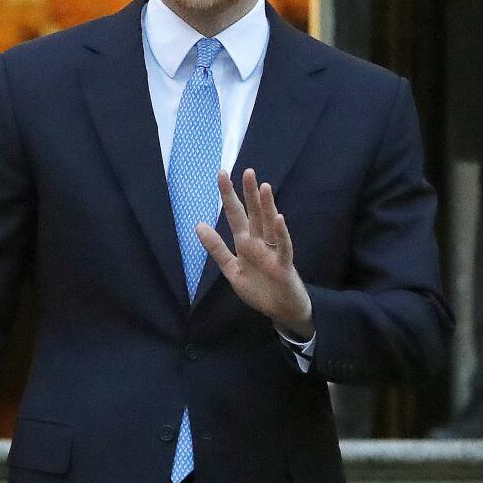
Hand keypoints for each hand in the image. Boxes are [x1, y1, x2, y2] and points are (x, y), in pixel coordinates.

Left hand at [195, 168, 314, 338]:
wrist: (281, 311)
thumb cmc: (259, 288)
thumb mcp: (232, 269)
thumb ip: (217, 248)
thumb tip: (198, 225)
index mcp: (245, 243)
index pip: (235, 215)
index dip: (229, 196)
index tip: (222, 174)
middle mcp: (260, 243)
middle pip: (254, 214)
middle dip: (249, 194)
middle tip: (246, 171)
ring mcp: (273, 252)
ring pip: (269, 225)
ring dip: (267, 206)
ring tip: (263, 186)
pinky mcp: (284, 265)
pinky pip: (283, 247)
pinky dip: (281, 234)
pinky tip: (278, 219)